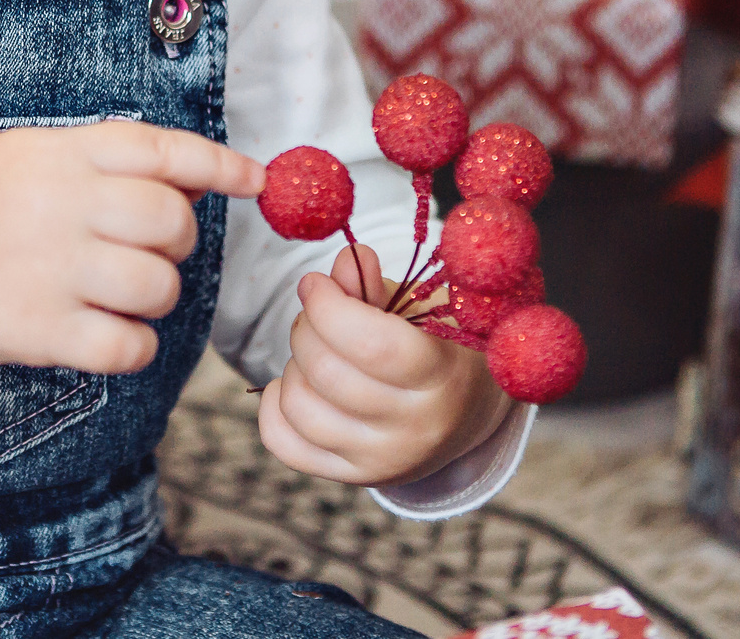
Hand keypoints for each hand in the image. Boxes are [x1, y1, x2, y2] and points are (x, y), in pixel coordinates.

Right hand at [0, 121, 262, 409]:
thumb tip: (195, 179)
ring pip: (159, 286)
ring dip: (153, 294)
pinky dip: (132, 344)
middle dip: (176, 241)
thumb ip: (103, 161)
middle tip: (144, 249)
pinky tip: (105, 332)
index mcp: (57, 153)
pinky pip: (129, 344)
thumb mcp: (26, 157)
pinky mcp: (40, 331)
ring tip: (115, 291)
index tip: (255, 181)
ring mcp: (50, 269)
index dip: (220, 164)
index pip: (161, 150)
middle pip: (172, 221)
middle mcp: (58, 205)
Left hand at [257, 246, 512, 487]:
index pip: (372, 345)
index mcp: (442, 376)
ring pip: (299, 406)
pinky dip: (275, 405)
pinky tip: (297, 383)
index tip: (315, 283)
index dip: (328, 306)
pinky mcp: (352, 475)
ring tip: (316, 351)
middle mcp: (414, 427)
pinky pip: (283, 442)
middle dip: (306, 326)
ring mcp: (381, 459)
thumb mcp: (423, 309)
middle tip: (317, 312)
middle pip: (327, 372)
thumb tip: (345, 263)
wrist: (464, 413)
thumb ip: (376, 286)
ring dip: (293, 365)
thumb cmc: (439, 347)